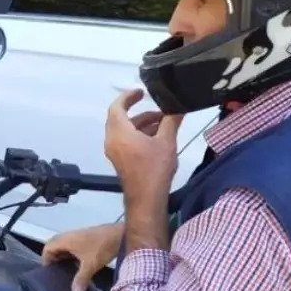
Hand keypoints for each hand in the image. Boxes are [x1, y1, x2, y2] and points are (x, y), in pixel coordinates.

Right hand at [41, 223, 124, 290]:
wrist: (119, 234)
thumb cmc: (101, 246)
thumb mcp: (90, 265)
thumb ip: (81, 279)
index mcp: (64, 240)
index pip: (47, 248)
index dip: (45, 260)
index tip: (48, 273)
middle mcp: (68, 236)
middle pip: (54, 248)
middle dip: (54, 260)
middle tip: (56, 274)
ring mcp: (77, 236)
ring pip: (64, 248)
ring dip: (64, 258)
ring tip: (66, 273)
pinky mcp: (85, 238)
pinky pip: (72, 247)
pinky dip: (72, 256)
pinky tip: (78, 267)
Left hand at [104, 89, 182, 204]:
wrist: (146, 198)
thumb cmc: (154, 168)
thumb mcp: (166, 142)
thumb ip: (171, 121)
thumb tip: (178, 107)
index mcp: (119, 132)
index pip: (117, 107)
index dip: (128, 96)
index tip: (141, 92)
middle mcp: (112, 140)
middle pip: (120, 118)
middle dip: (140, 112)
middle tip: (159, 110)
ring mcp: (114, 151)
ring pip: (124, 130)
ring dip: (142, 124)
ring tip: (164, 123)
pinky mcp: (119, 160)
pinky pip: (125, 141)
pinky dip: (138, 135)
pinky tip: (157, 137)